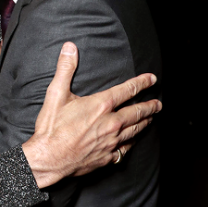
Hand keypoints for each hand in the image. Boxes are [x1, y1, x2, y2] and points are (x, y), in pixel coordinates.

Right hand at [22, 42, 160, 188]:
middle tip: (158, 104)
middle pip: (137, 112)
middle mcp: (111, 123)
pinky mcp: (107, 156)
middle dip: (150, 106)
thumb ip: (65, 69)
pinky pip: (125, 148)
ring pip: (135, 130)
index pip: (127, 90)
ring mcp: (111, 141)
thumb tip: (70, 47)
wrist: (48, 159)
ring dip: (145, 122)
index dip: (142, 83)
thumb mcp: (56, 94)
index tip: (152, 79)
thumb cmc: (51, 128)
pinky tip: (133, 140)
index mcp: (101, 105)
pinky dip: (132, 142)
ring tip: (151, 118)